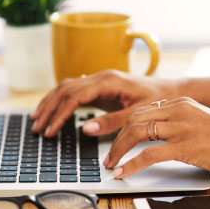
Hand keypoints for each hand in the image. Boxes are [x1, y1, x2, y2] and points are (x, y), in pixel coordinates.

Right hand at [30, 70, 179, 136]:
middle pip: (65, 89)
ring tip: (38, 119)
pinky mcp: (102, 88)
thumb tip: (86, 129)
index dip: (59, 114)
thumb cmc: (159, 100)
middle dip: (49, 108)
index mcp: (108, 81)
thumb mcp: (138, 114)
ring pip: (67, 87)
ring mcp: (100, 81)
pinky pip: (75, 90)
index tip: (50, 131)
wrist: (172, 91)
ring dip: (51, 102)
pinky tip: (54, 109)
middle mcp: (101, 77)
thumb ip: (113, 122)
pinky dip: (61, 100)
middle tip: (37, 127)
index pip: (74, 96)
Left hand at [105, 97, 209, 179]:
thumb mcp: (201, 122)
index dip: (124, 127)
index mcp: (182, 103)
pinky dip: (131, 164)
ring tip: (111, 164)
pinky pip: (149, 154)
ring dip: (119, 150)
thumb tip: (156, 137)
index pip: (142, 111)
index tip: (116, 140)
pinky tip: (123, 172)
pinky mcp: (186, 146)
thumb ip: (180, 123)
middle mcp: (179, 110)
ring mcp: (182, 127)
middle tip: (109, 155)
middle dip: (117, 138)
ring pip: (137, 133)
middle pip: (135, 119)